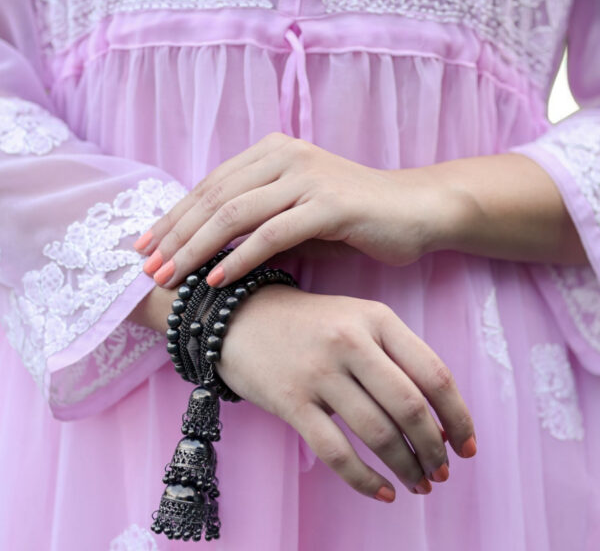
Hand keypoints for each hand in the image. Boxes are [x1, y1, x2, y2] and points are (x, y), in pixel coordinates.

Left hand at [134, 132, 455, 287]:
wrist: (415, 210)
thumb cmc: (352, 218)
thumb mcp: (295, 213)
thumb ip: (255, 220)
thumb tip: (201, 249)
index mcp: (272, 151)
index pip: (210, 184)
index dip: (173, 216)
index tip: (143, 248)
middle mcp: (285, 155)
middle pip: (214, 197)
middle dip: (175, 235)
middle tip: (146, 268)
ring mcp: (307, 176)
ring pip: (235, 212)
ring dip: (196, 248)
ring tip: (169, 278)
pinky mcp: (330, 202)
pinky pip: (272, 232)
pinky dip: (239, 257)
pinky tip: (217, 279)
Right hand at [214, 285, 476, 500]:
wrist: (241, 316)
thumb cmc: (311, 323)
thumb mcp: (357, 318)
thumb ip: (396, 355)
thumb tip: (438, 417)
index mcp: (376, 318)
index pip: (434, 373)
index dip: (458, 416)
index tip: (468, 446)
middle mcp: (350, 341)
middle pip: (409, 407)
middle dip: (434, 449)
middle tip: (442, 472)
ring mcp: (319, 371)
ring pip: (377, 433)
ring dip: (406, 467)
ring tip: (420, 484)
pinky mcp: (291, 401)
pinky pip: (336, 452)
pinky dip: (366, 480)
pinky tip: (383, 492)